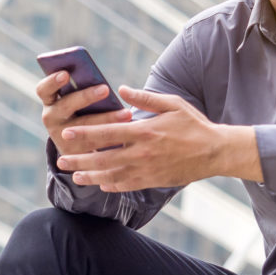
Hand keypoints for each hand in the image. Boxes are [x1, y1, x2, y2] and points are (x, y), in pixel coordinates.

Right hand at [36, 70, 132, 155]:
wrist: (78, 145)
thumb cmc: (82, 110)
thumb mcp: (78, 100)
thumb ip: (83, 89)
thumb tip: (101, 80)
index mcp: (50, 101)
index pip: (44, 90)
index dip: (53, 82)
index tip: (66, 74)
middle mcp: (51, 119)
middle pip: (65, 106)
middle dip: (85, 97)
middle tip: (105, 89)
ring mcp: (61, 138)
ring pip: (83, 128)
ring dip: (106, 119)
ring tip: (127, 113)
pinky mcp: (75, 155)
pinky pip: (94, 147)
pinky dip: (112, 139)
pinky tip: (128, 133)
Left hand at [55, 86, 260, 190]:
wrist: (215, 152)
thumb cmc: (194, 125)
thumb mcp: (172, 104)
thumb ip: (145, 98)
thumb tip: (122, 89)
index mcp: (144, 131)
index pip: (107, 133)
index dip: (84, 134)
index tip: (66, 133)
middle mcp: (142, 153)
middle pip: (103, 158)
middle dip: (79, 160)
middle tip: (61, 160)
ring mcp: (147, 170)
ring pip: (111, 176)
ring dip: (91, 176)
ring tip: (75, 176)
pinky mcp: (153, 181)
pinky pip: (127, 185)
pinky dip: (111, 185)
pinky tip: (100, 184)